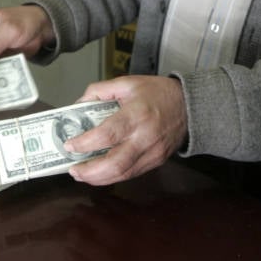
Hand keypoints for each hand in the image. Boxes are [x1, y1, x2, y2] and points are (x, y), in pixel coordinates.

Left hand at [63, 75, 186, 185]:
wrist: (190, 106)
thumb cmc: (158, 93)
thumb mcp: (127, 82)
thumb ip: (100, 90)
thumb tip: (79, 103)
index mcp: (137, 114)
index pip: (108, 134)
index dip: (86, 143)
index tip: (70, 145)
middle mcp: (145, 137)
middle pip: (115, 163)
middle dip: (90, 171)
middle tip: (73, 169)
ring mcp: (152, 152)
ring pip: (123, 174)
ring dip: (99, 178)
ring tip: (82, 174)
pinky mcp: (156, 161)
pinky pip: (132, 174)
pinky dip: (113, 177)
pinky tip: (100, 173)